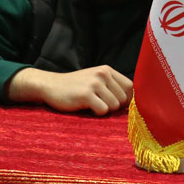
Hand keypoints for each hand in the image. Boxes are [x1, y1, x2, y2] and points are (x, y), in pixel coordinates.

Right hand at [7, 66, 132, 114]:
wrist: (50, 86)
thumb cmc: (75, 87)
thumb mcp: (95, 80)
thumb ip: (112, 86)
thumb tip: (133, 103)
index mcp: (107, 70)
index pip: (130, 87)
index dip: (127, 99)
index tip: (118, 106)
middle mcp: (102, 74)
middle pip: (124, 98)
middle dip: (115, 106)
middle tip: (100, 105)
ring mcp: (94, 84)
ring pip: (114, 106)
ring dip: (105, 110)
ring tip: (92, 105)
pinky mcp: (86, 95)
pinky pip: (103, 110)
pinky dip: (97, 113)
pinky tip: (87, 108)